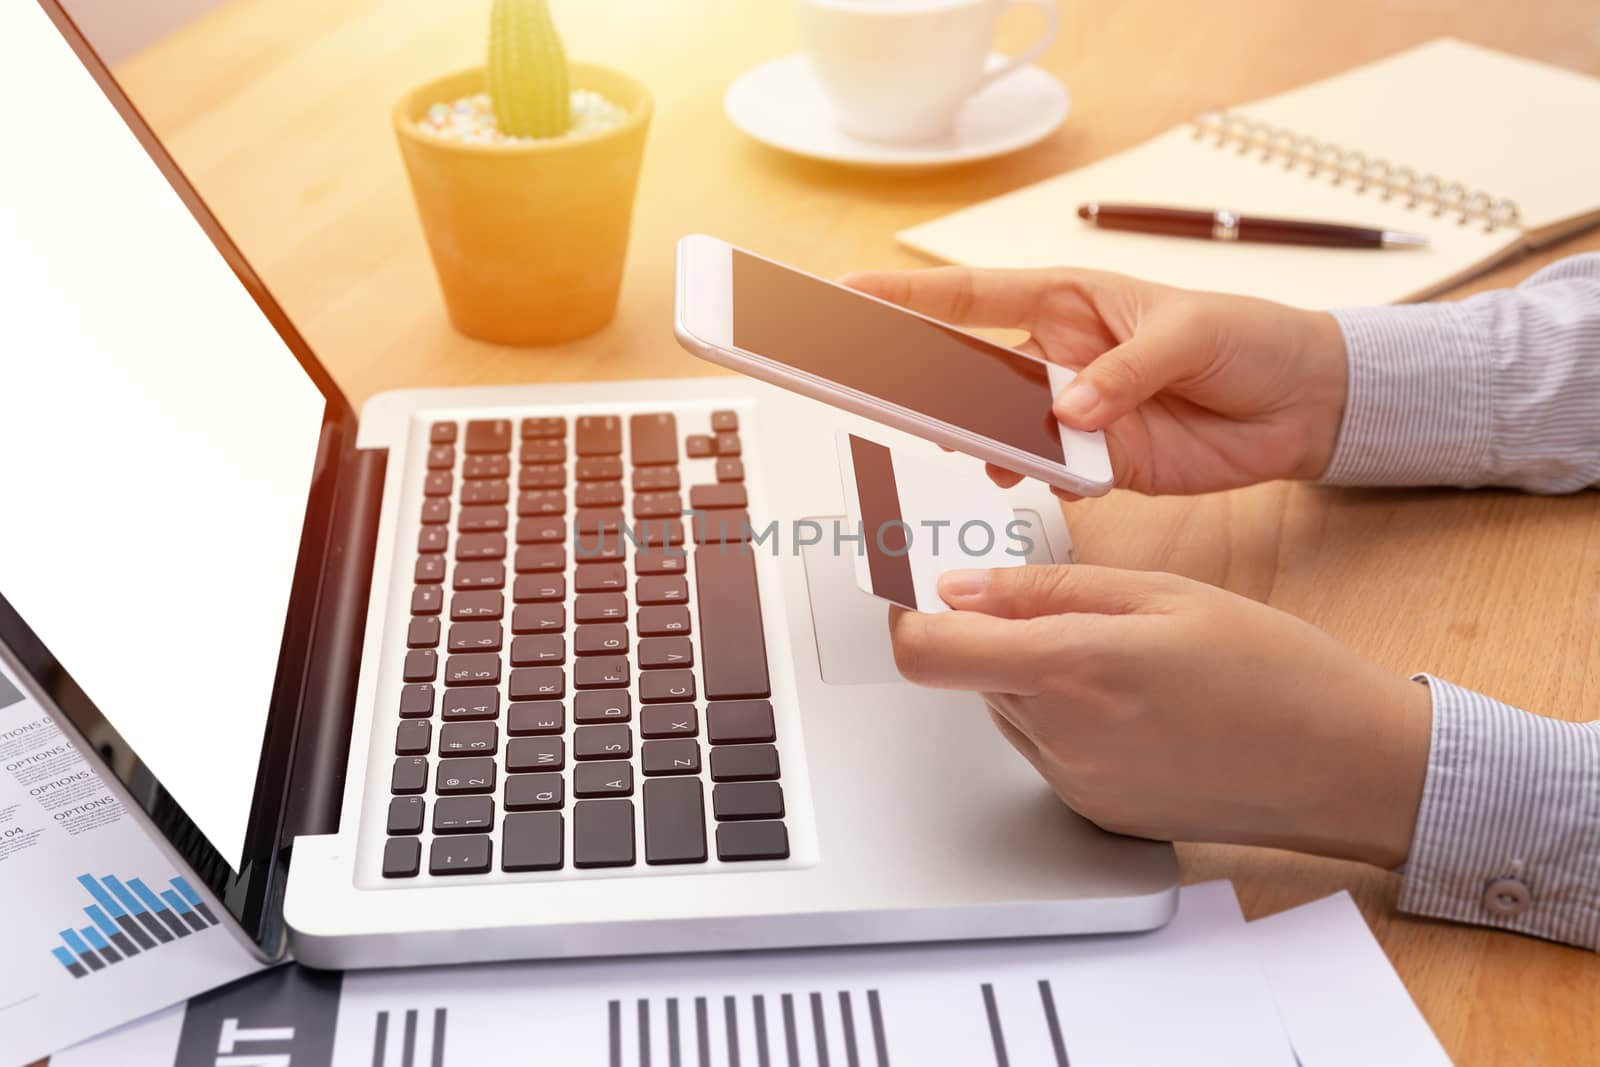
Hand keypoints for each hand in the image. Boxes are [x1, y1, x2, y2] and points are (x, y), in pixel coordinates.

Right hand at [843, 267, 1349, 496]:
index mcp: (1068, 301)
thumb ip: (1126, 371)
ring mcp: (1074, 412)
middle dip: (922, 379)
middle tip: (877, 388)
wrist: (1305, 404)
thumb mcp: (1190, 333)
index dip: (909, 298)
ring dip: (978, 439)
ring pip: (1001, 428)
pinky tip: (1027, 474)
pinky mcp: (1099, 462)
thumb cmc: (1249, 337)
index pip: (973, 297)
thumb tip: (1068, 408)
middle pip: (970, 369)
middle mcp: (1058, 356)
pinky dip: (1031, 476)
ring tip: (960, 445)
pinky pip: (1047, 471)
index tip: (851, 297)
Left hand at [887, 564, 1432, 865]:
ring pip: (1007, 710)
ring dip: (1036, 677)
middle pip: (971, 674)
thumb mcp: (1164, 594)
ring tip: (1127, 663)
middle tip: (1076, 612)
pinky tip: (1139, 708)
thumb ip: (1048, 590)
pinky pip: (1045, 750)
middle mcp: (1061, 735)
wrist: (1345, 767)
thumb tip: (961, 589)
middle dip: (999, 636)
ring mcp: (1075, 782)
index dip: (906, 617)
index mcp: (1074, 667)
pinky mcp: (1092, 813)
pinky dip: (1068, 720)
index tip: (913, 590)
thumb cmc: (1275, 672)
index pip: (928, 653)